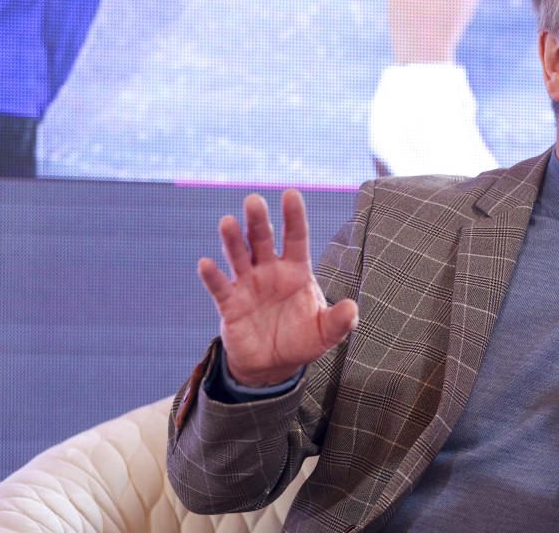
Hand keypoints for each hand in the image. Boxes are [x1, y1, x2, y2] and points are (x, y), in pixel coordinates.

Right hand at [198, 189, 358, 387]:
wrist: (274, 364)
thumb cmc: (302, 339)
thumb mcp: (326, 332)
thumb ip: (340, 321)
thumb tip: (352, 308)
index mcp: (296, 271)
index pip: (296, 237)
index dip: (293, 217)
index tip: (291, 194)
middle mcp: (270, 271)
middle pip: (263, 239)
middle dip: (258, 220)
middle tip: (254, 200)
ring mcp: (248, 285)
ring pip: (238, 256)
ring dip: (232, 239)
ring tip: (227, 222)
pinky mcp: (230, 305)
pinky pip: (220, 288)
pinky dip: (212, 276)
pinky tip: (206, 264)